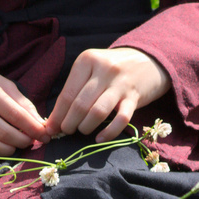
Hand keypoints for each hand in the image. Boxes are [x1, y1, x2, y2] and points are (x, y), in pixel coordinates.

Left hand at [45, 47, 169, 141]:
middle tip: (66, 131)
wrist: (148, 60)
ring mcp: (120, 83)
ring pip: (97, 112)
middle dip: (69, 123)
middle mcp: (103, 69)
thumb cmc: (112, 68)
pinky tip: (100, 138)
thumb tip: (54, 120)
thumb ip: (74, 89)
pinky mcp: (135, 97)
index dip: (57, 115)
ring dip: (85, 127)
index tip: (50, 129)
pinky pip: (120, 120)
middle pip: (80, 104)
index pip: (67, 94)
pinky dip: (108, 133)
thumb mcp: (91, 68)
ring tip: (82, 131)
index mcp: (87, 60)